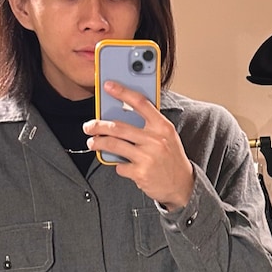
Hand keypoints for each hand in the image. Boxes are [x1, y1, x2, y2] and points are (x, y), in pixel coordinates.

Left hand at [84, 82, 193, 211]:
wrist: (182, 186)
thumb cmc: (171, 159)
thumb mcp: (167, 137)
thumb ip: (150, 125)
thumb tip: (122, 114)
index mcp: (163, 127)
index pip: (141, 103)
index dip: (123, 92)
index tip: (108, 86)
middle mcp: (155, 140)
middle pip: (119, 127)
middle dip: (99, 126)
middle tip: (89, 126)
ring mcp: (148, 157)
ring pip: (114, 145)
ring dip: (99, 143)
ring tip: (92, 143)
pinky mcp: (141, 173)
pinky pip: (120, 166)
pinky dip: (117, 165)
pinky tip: (121, 165)